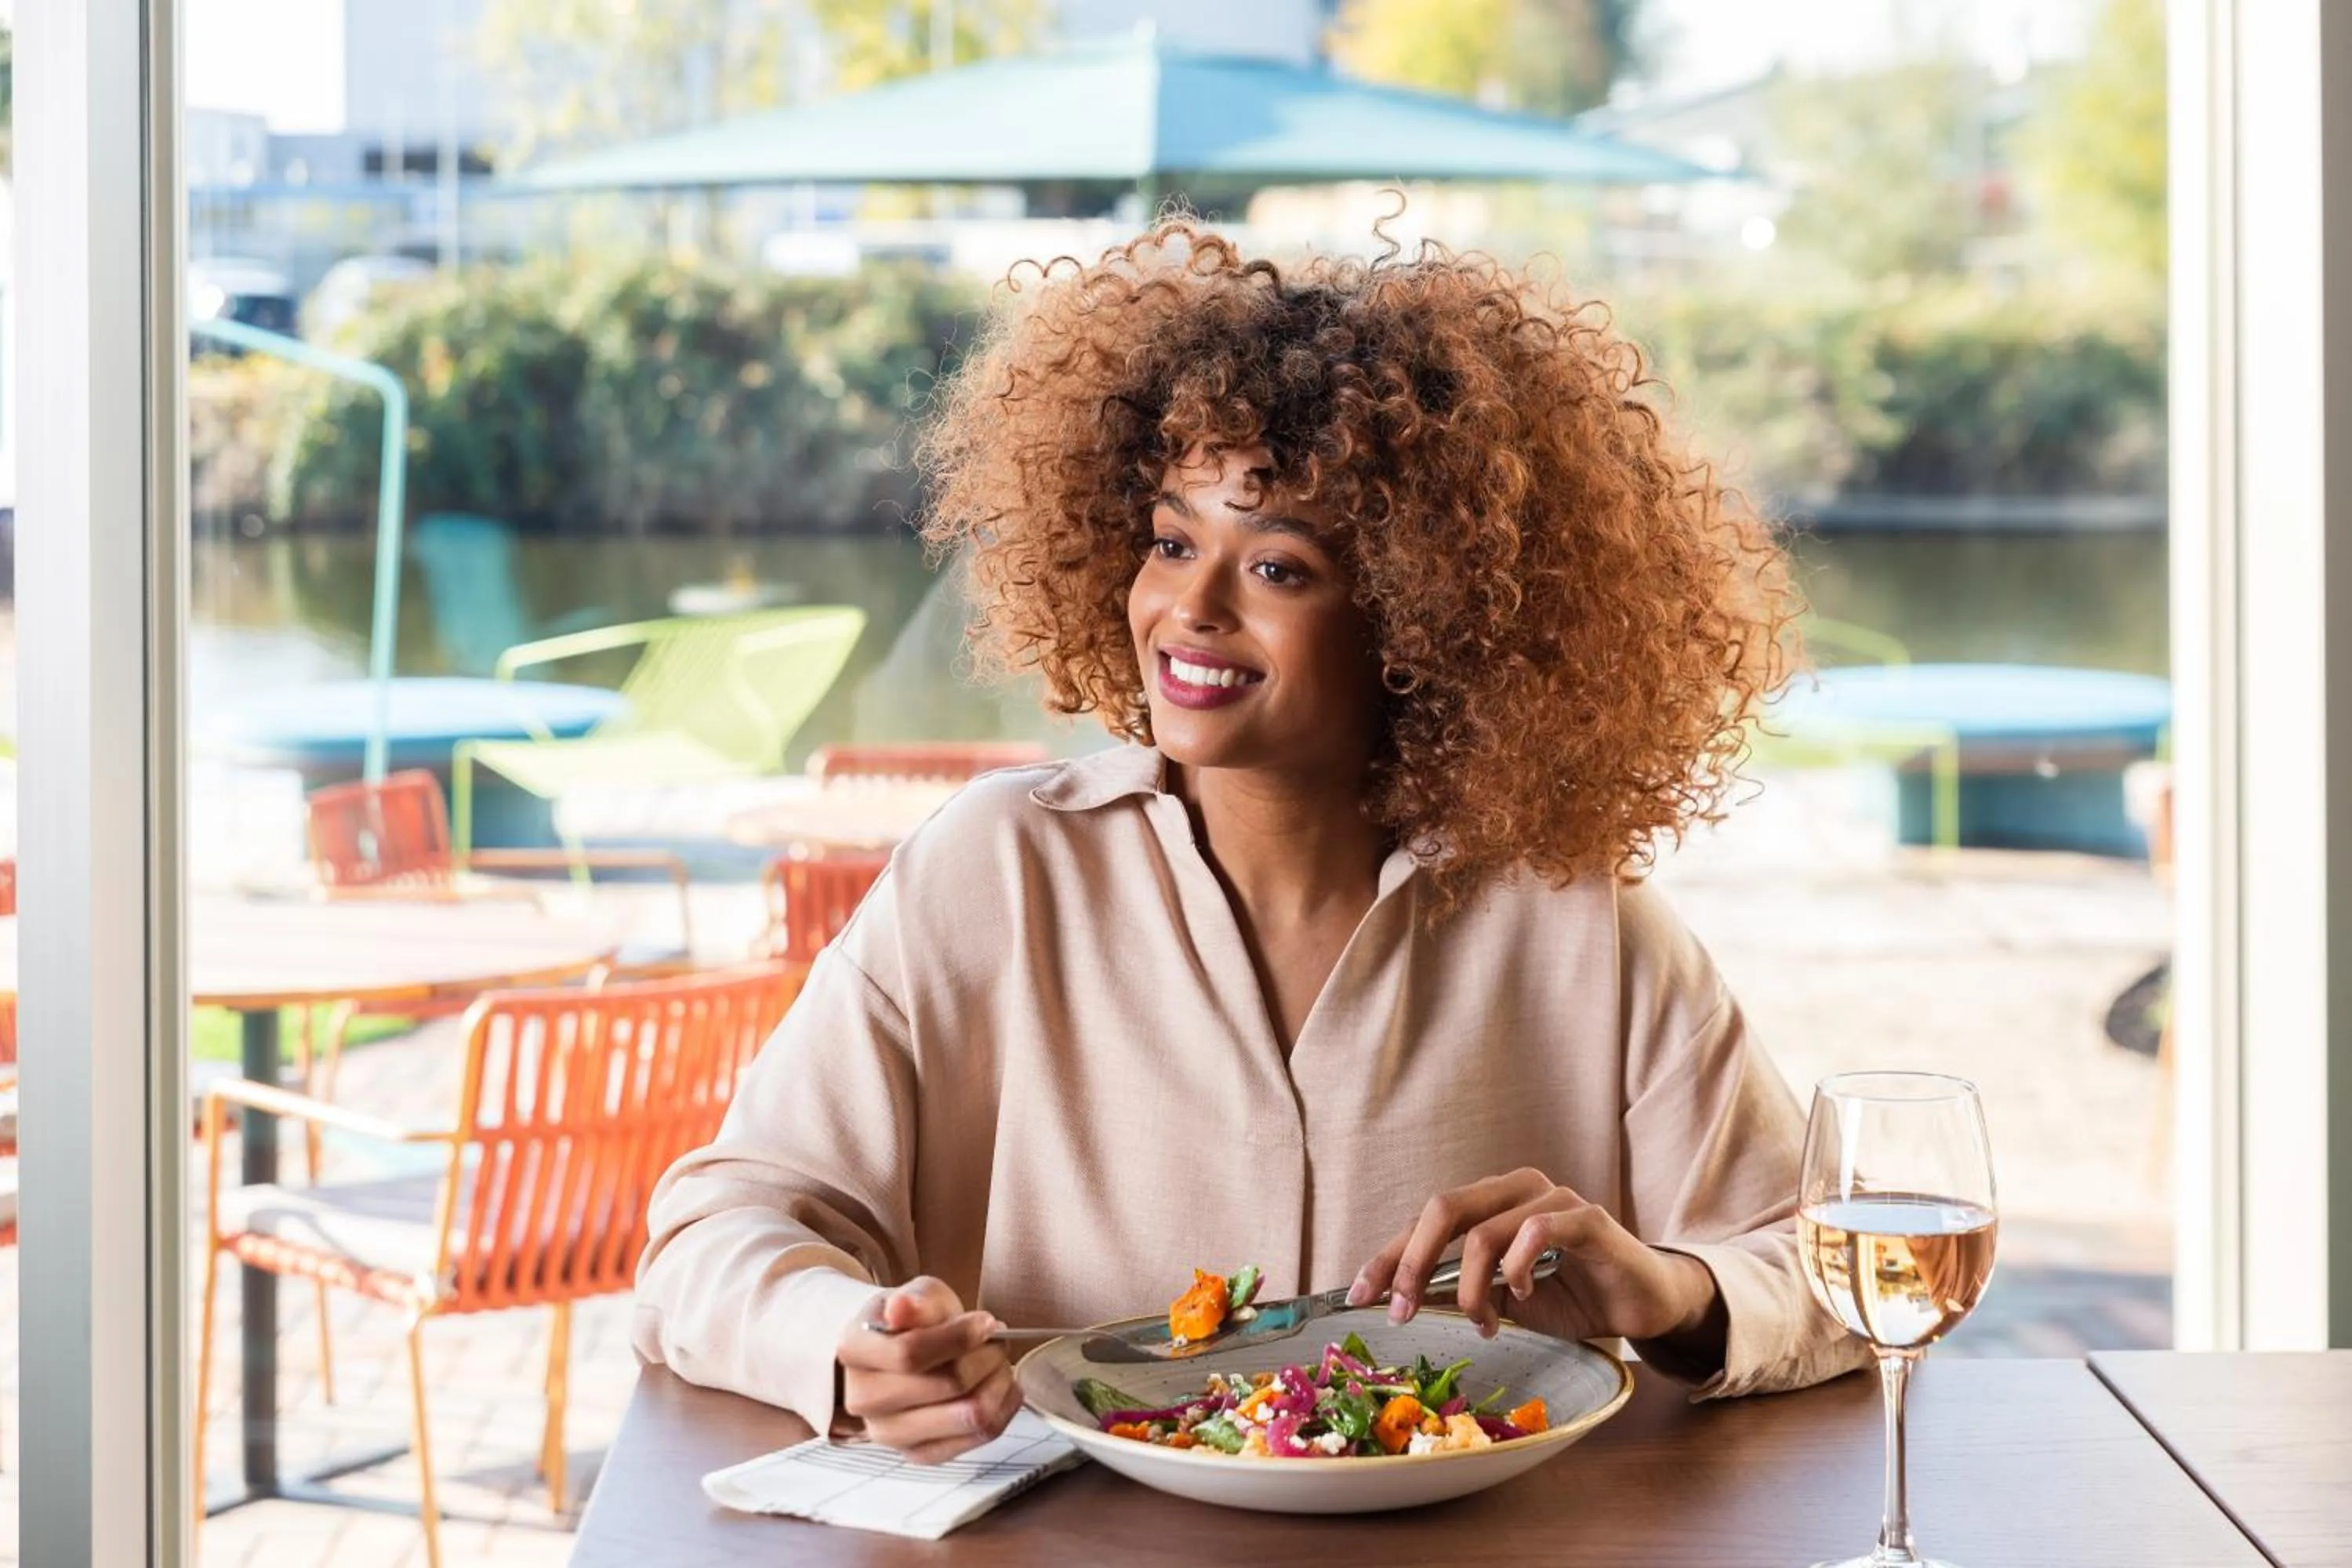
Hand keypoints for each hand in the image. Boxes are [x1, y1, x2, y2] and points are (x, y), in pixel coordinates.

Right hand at [835, 1277, 1021, 1463]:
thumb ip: (915, 1302)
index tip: (987, 1323)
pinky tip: (1001, 1386)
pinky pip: (978, 1437)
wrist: (901, 1355)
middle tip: (997, 1340)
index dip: (959, 1337)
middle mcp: (863, 1399)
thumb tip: (901, 1308)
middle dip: (987, 1357)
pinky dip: (1001, 1408)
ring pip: (969, 1416)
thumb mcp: (916, 1295)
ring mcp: (889, 1433)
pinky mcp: (919, 1454)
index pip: (910, 1352)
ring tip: (999, 1362)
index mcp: (854, 1351)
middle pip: (947, 1385)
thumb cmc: (911, 1321)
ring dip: (997, 1384)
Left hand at [1347, 1168, 1718, 1347]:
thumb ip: (1454, 1292)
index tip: (1359, 1296)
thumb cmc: (1570, 1297)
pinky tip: (1525, 1296)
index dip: (1388, 1255)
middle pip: (1444, 1209)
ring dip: (1471, 1287)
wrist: (1643, 1303)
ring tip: (1483, 1321)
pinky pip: (1540, 1231)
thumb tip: (1397, 1303)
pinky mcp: (1590, 1220)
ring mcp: (1555, 1199)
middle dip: (1410, 1262)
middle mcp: (1518, 1188)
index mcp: (1492, 1201)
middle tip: (1399, 1311)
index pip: (1425, 1219)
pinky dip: (1519, 1269)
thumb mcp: (1501, 1303)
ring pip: (1485, 1231)